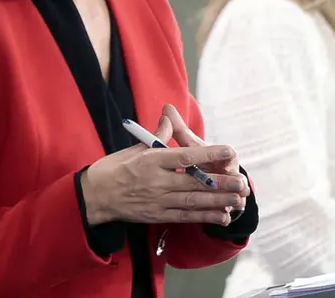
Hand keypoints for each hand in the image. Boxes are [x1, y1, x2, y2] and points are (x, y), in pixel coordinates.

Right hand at [81, 112, 248, 226]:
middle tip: (242, 182)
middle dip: (220, 183)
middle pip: (194, 182)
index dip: (209, 153)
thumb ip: (157, 137)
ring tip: (238, 199)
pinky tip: (221, 216)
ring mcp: (157, 200)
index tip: (228, 150)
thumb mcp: (135, 147)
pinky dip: (204, 217)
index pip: (185, 156)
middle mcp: (156, 181)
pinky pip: (184, 217)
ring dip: (217, 201)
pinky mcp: (156, 215)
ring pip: (193, 201)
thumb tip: (169, 117)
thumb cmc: (113, 168)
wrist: (93, 197)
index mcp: (151, 160)